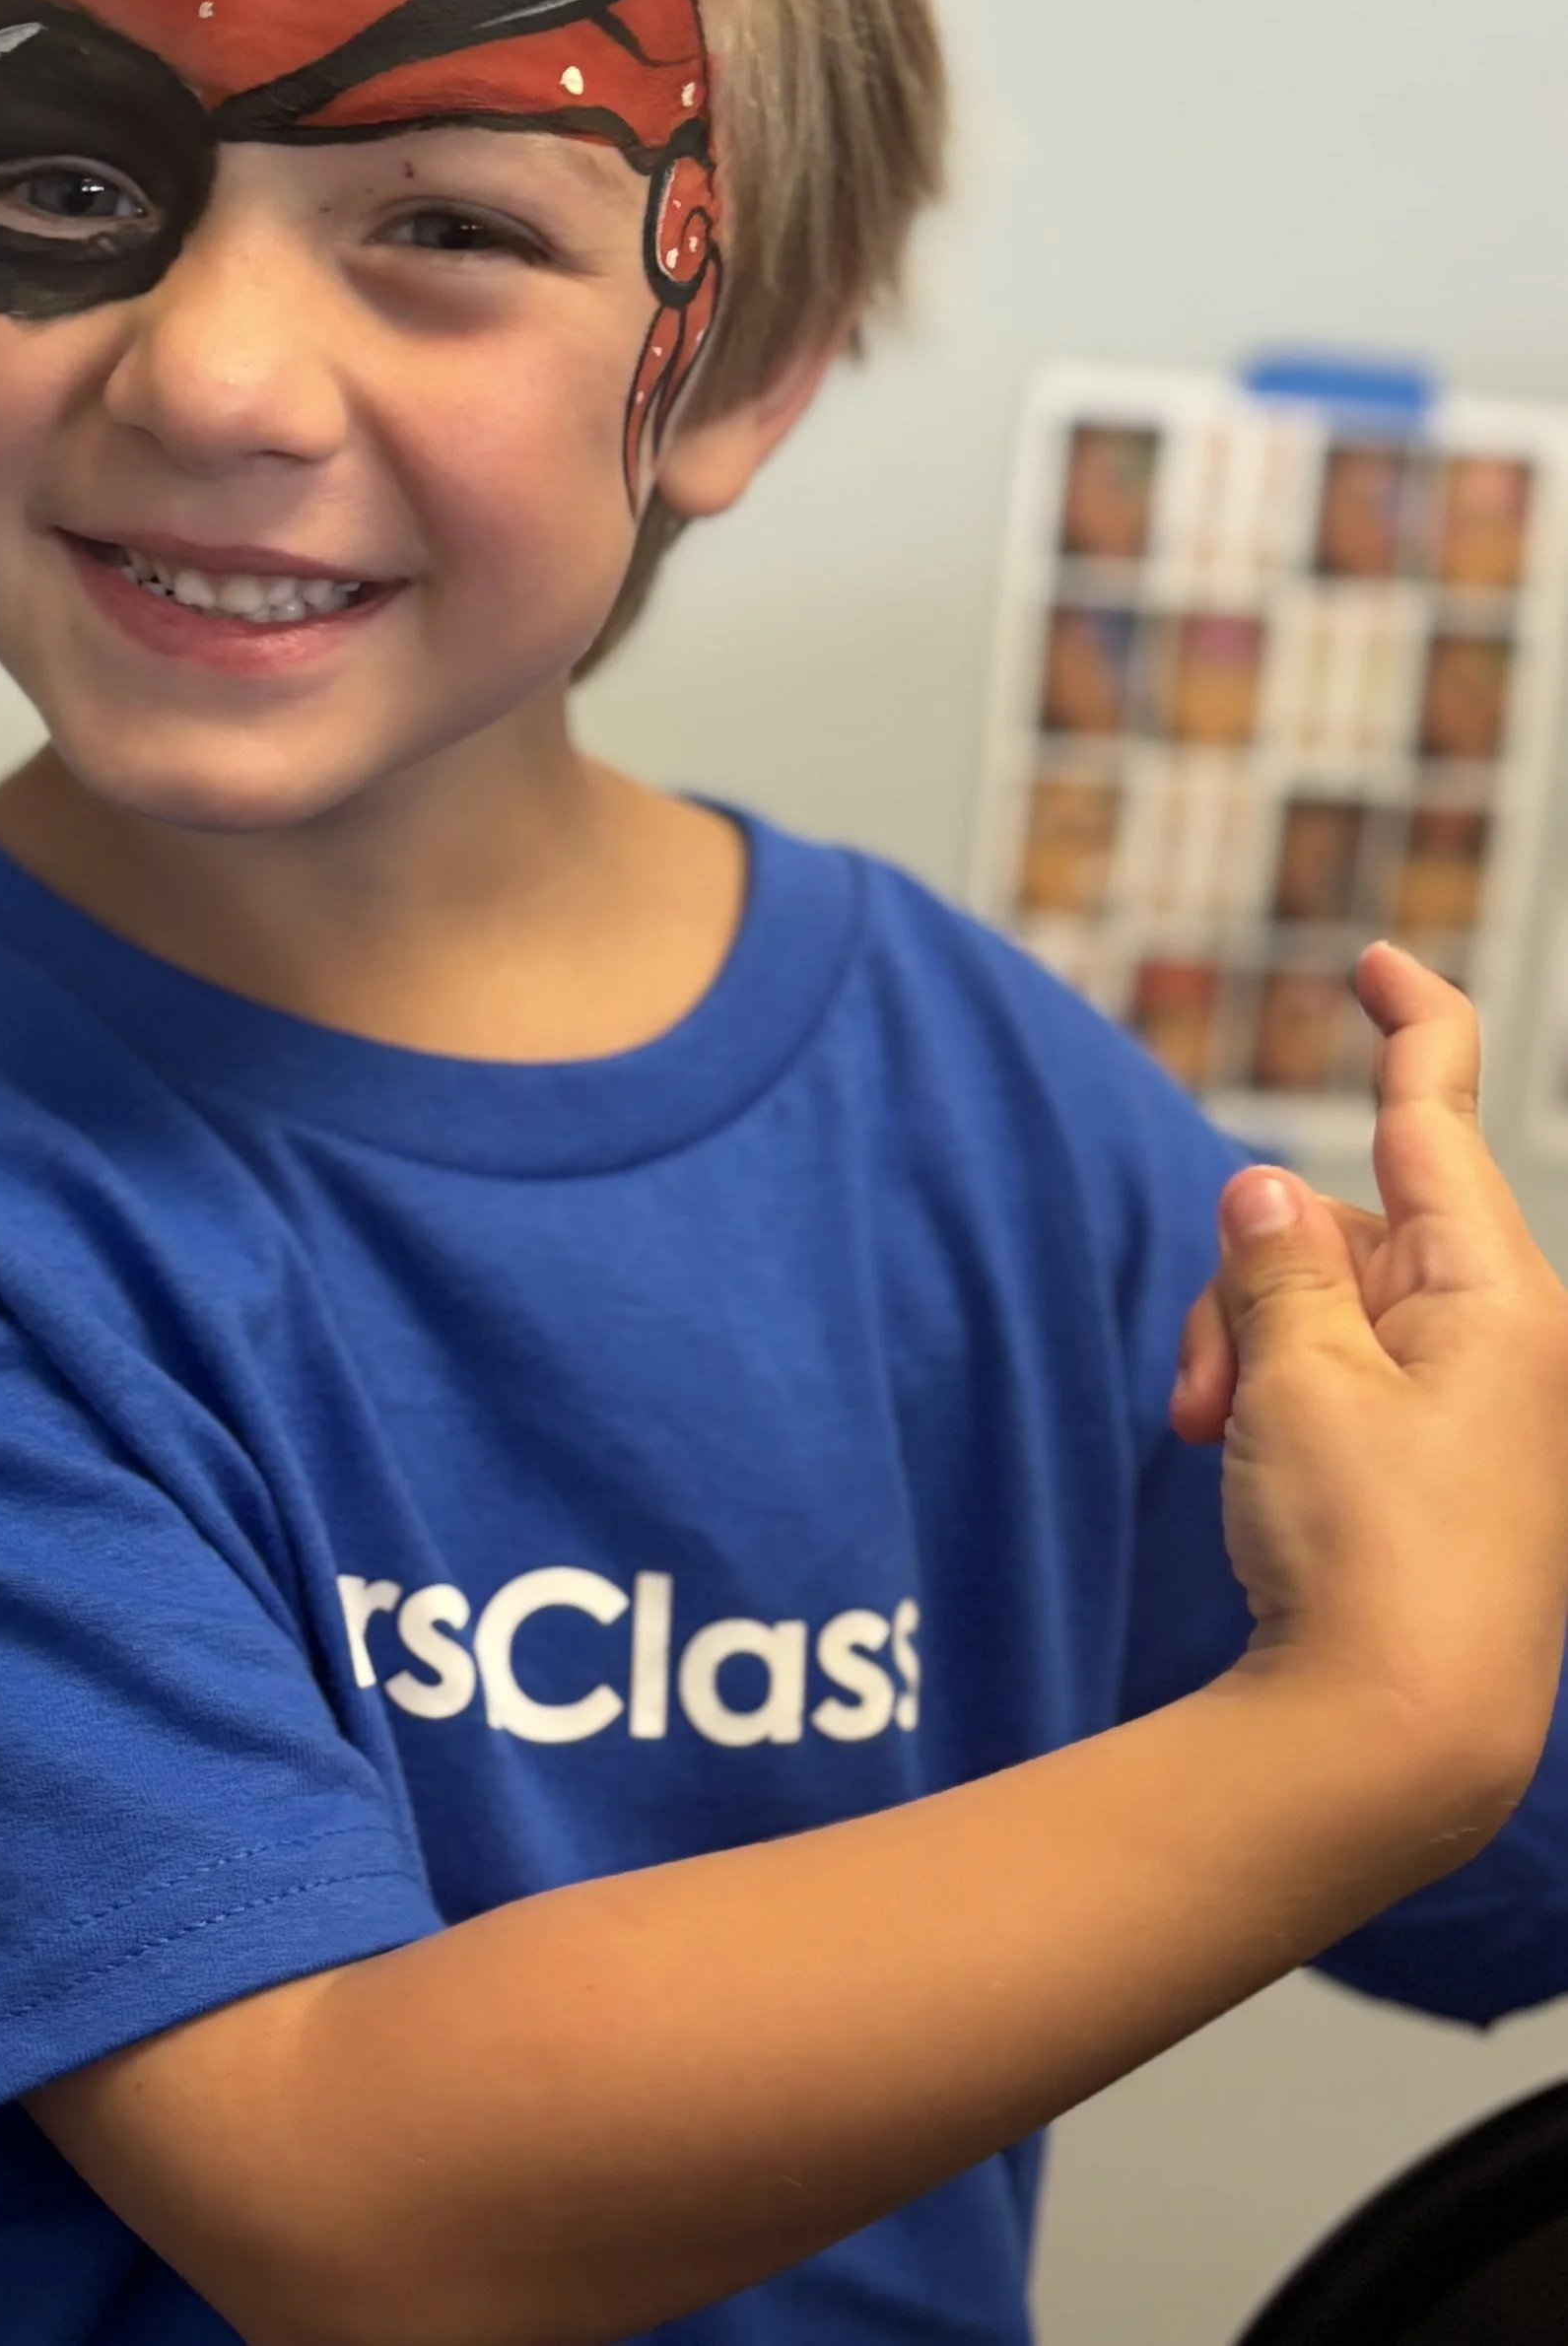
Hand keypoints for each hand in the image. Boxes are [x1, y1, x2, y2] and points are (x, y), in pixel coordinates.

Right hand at [1170, 945, 1567, 1816]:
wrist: (1399, 1740)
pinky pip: (1339, 1376)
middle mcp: (1500, 1337)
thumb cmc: (1370, 1557)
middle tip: (1199, 1383)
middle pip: (1341, 1228)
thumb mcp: (1298, 1382)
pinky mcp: (1440, 1464)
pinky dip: (1275, 1397)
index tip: (1377, 957)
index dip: (1410, 1023)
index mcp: (1496, 1296)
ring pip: (1323, 1306)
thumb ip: (1275, 1267)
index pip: (1440, 1118)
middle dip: (1249, 1277)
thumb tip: (1264, 1187)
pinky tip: (1238, 1458)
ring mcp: (1473, 1405)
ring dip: (1247, 1348)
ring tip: (1208, 1435)